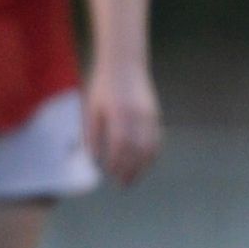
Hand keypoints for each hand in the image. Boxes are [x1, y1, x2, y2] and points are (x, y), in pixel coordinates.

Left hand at [86, 58, 162, 185]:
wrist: (124, 63)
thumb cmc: (103, 86)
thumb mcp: (92, 108)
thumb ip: (93, 134)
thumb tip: (94, 159)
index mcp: (119, 113)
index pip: (121, 144)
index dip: (117, 162)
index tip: (111, 174)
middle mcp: (137, 115)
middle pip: (138, 149)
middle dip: (131, 169)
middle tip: (123, 184)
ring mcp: (149, 114)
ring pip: (150, 146)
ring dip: (143, 165)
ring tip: (134, 178)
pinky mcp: (155, 114)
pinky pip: (157, 138)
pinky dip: (151, 154)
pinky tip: (144, 163)